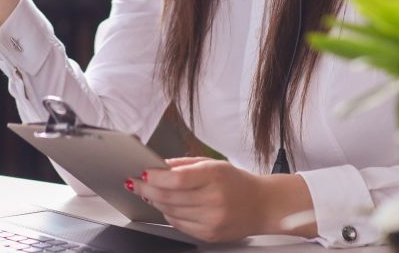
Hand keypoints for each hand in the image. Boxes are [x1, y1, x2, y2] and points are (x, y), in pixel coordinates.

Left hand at [130, 157, 315, 242]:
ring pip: (171, 212)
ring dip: (155, 202)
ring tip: (149, 193)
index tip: (142, 173)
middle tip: (135, 183)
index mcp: (215, 176)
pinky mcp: (210, 234)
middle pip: (169, 197)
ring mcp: (212, 220)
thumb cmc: (236, 182)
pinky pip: (179, 225)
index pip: (177, 179)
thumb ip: (184, 165)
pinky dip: (169, 215)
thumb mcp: (213, 164)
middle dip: (147, 190)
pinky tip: (167, 206)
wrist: (263, 205)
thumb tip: (158, 167)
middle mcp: (214, 200)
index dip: (155, 177)